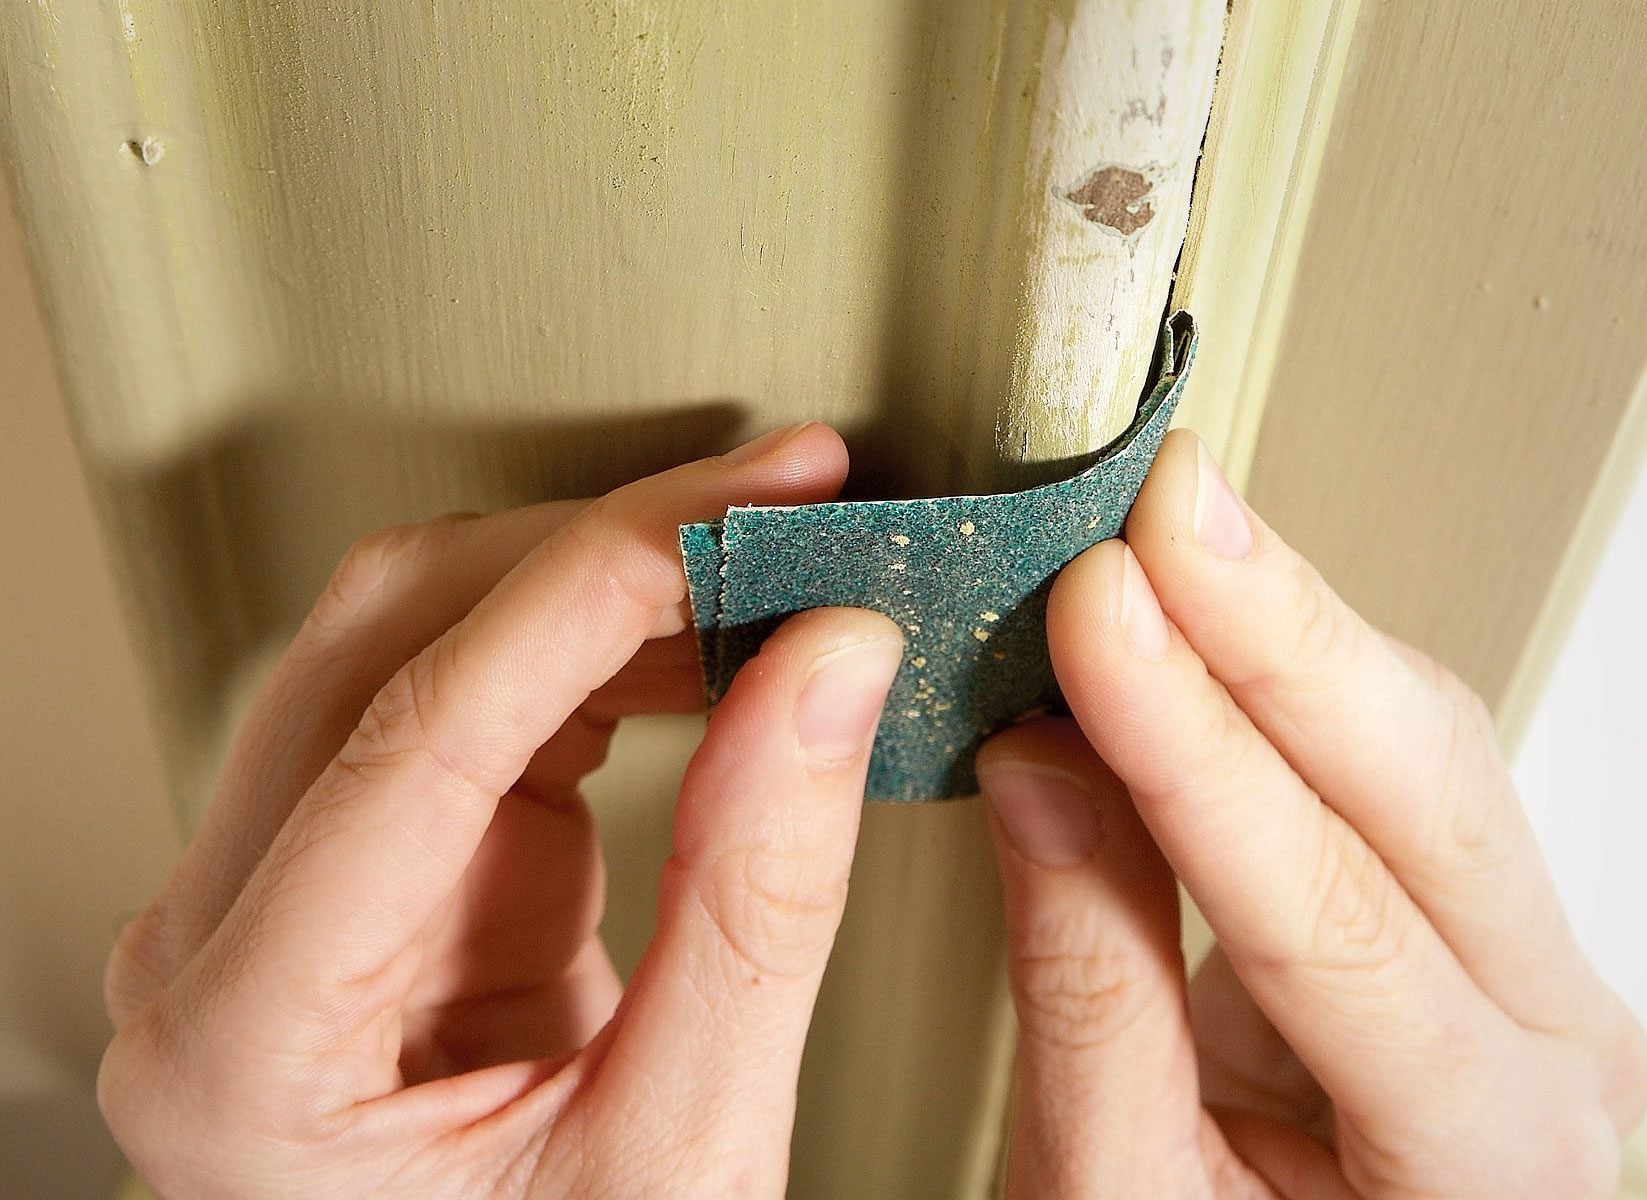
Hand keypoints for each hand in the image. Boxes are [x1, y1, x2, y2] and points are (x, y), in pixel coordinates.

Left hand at [98, 424, 903, 1197]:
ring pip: (420, 635)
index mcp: (248, 1045)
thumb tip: (825, 673)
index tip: (747, 514)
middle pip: (388, 642)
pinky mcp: (368, 868)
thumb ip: (755, 906)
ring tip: (771, 564)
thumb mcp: (682, 1152)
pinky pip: (469, 696)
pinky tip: (708, 637)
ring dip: (605, 581)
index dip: (594, 591)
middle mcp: (222, 946)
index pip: (414, 735)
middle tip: (780, 505)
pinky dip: (599, 648)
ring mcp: (281, 894)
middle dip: (604, 549)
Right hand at [977, 429, 1646, 1198]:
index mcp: (1489, 1155)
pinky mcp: (1469, 911)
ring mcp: (1526, 966)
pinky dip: (1283, 666)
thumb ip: (1087, 991)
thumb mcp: (1124, 1194)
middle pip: (1427, 792)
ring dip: (1281, 627)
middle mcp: (1547, 1044)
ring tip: (1160, 532)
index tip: (1099, 620)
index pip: (1334, 918)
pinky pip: (1391, 753)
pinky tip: (1201, 603)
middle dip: (1274, 633)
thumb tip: (1034, 772)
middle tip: (1155, 511)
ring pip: (1426, 745)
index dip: (1199, 751)